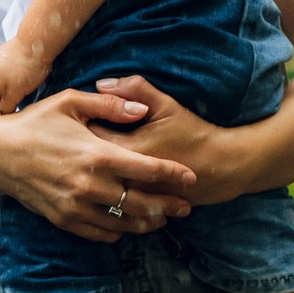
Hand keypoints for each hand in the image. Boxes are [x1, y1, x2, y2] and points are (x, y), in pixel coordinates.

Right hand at [0, 86, 196, 240]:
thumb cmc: (35, 122)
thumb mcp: (71, 102)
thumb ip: (110, 105)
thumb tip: (142, 109)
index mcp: (98, 154)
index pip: (148, 168)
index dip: (173, 174)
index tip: (191, 177)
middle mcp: (91, 185)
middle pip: (142, 203)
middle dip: (169, 206)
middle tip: (186, 207)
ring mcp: (77, 206)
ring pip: (124, 223)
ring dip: (147, 223)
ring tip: (162, 220)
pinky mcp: (64, 219)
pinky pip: (100, 233)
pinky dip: (118, 232)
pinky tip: (127, 227)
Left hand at [94, 74, 284, 204]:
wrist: (222, 168)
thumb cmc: (193, 133)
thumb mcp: (166, 105)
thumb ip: (134, 89)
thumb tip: (101, 83)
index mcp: (128, 148)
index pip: (86, 136)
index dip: (77, 126)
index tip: (75, 120)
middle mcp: (126, 177)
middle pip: (86, 166)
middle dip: (77, 153)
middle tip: (71, 141)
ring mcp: (133, 197)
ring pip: (97, 188)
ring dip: (88, 175)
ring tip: (82, 162)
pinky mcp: (139, 209)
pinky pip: (111, 204)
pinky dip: (102, 193)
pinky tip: (98, 183)